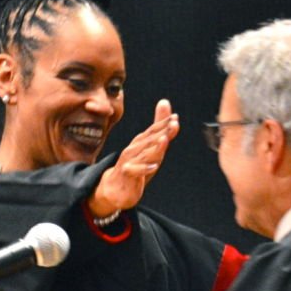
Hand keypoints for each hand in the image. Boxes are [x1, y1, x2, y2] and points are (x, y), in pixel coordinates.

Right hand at [88, 99, 177, 219]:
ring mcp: (128, 162)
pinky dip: (143, 169)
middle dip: (162, 131)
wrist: (114, 189)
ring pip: (143, 154)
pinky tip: (153, 167)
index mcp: (140, 143)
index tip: (175, 118)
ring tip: (165, 140)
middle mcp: (134, 149)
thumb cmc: (135, 166)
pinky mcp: (126, 175)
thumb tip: (164, 102)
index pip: (153, 131)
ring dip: (154, 147)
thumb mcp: (150, 148)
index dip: (164, 124)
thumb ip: (159, 128)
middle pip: (149, 140)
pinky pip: (134, 171)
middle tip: (173, 124)